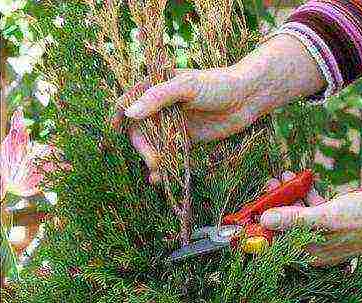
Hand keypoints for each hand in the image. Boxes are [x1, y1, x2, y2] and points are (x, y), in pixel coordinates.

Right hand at [112, 35, 325, 182]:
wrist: (247, 98)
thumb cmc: (217, 84)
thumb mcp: (187, 86)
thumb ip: (158, 97)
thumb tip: (130, 113)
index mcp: (156, 88)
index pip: (128, 101)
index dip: (118, 116)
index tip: (114, 131)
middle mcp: (161, 107)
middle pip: (139, 129)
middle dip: (142, 146)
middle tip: (153, 160)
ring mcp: (173, 124)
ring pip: (153, 144)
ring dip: (151, 159)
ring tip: (157, 174)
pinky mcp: (186, 139)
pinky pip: (169, 153)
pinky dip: (164, 165)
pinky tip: (161, 177)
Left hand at [260, 171, 361, 266]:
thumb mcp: (325, 218)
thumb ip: (293, 219)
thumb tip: (265, 220)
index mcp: (309, 251)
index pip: (275, 244)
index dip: (260, 228)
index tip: (248, 212)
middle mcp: (314, 245)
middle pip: (284, 226)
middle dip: (274, 205)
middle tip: (268, 186)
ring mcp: (322, 233)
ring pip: (297, 214)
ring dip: (289, 196)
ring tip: (283, 177)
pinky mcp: (331, 221)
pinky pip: (312, 209)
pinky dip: (306, 195)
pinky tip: (301, 180)